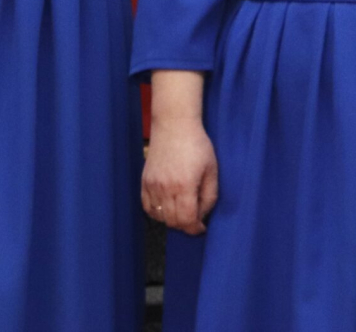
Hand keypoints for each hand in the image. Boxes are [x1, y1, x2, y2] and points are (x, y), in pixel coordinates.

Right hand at [142, 117, 218, 234]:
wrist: (174, 127)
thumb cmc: (197, 146)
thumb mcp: (212, 169)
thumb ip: (210, 195)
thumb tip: (203, 215)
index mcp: (184, 186)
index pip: (186, 220)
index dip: (195, 229)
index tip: (201, 229)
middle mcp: (165, 189)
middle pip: (172, 222)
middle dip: (185, 225)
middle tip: (194, 219)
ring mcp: (152, 186)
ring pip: (159, 217)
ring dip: (172, 220)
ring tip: (182, 211)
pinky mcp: (144, 182)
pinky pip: (147, 207)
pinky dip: (157, 213)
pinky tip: (167, 207)